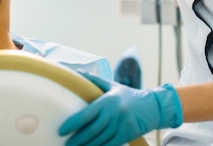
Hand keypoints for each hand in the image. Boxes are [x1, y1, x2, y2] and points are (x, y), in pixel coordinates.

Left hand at [59, 73, 182, 145]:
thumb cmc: (127, 95)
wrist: (151, 106)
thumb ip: (94, 81)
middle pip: (92, 130)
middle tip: (66, 144)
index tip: (62, 130)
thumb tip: (76, 73)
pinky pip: (110, 145)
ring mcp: (122, 125)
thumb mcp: (112, 85)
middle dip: (77, 139)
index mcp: (108, 100)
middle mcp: (115, 112)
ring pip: (100, 140)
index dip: (73, 123)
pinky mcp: (127, 135)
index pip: (87, 113)